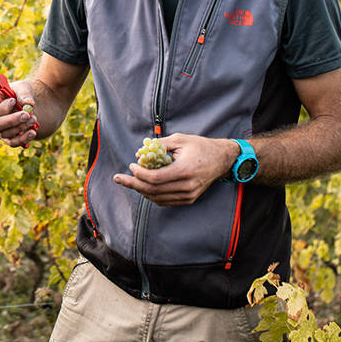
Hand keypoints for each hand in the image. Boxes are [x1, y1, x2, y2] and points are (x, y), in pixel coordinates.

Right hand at [0, 79, 36, 147]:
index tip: (14, 101)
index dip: (0, 108)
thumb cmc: (18, 93)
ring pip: (5, 133)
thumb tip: (28, 104)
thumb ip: (24, 93)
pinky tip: (32, 133)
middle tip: (26, 115)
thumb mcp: (21, 87)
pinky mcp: (6, 138)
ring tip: (33, 119)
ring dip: (21, 127)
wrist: (24, 104)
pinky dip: (23, 139)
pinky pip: (12, 142)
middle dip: (11, 120)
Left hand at [113, 134, 237, 205]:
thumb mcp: (179, 140)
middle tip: (118, 178)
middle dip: (133, 184)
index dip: (139, 174)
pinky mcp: (189, 199)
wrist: (221, 159)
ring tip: (129, 181)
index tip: (131, 165)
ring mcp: (188, 195)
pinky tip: (144, 186)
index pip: (155, 178)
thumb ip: (159, 146)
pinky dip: (152, 195)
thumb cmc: (200, 146)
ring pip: (158, 198)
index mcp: (185, 170)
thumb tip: (139, 153)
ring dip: (141, 190)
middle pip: (153, 190)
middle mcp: (187, 186)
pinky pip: (165, 201)